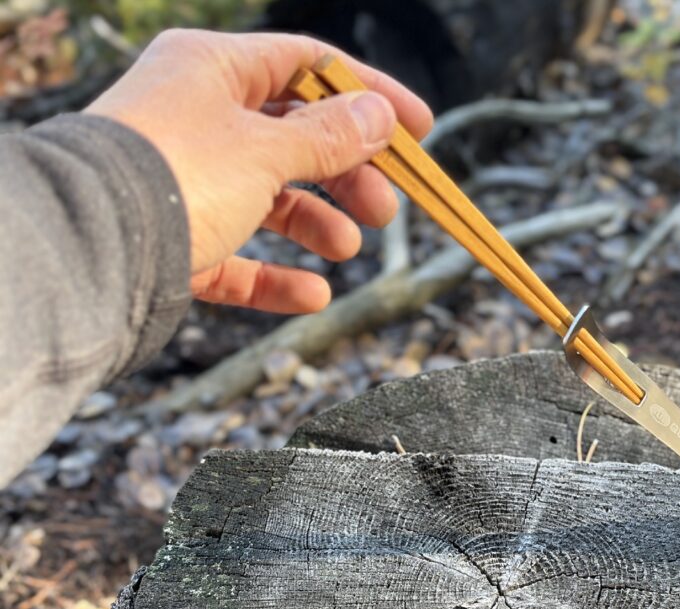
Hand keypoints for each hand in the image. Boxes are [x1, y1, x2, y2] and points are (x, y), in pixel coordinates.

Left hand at [86, 29, 432, 313]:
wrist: (84, 252)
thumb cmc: (174, 176)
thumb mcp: (267, 150)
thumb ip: (330, 136)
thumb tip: (380, 114)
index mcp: (213, 70)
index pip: (309, 66)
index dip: (369, 95)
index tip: (418, 131)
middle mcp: (196, 117)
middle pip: (294, 137)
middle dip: (347, 174)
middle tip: (386, 209)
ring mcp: (183, 180)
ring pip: (267, 197)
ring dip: (316, 223)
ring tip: (347, 247)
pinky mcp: (173, 238)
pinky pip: (236, 255)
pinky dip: (276, 276)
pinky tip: (313, 294)